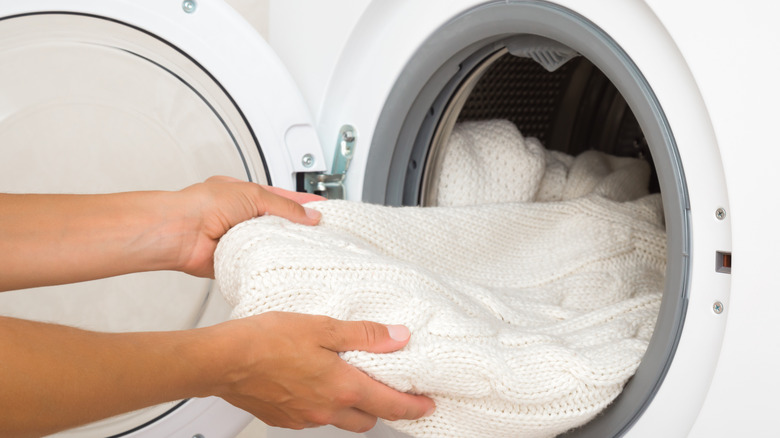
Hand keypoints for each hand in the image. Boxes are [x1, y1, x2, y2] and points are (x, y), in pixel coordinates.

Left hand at [174, 176, 323, 277]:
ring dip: (285, 244)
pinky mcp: (236, 259)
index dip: (305, 203)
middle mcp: (243, 217)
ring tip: (307, 246)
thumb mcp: (253, 194)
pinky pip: (260, 261)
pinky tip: (283, 260)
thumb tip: (309, 215)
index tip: (325, 209)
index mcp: (246, 195)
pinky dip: (270, 261)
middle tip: (322, 232)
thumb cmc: (203, 205)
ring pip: (272, 243)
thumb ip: (284, 206)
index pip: (283, 198)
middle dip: (299, 227)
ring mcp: (240, 239)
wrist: (180, 232)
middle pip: (280, 223)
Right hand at [208, 312, 435, 432]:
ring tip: (344, 380)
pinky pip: (312, 417)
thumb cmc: (266, 340)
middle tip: (385, 390)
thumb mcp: (323, 327)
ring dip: (349, 406)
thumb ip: (364, 335)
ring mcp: (303, 418)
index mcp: (342, 387)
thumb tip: (398, 337)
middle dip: (380, 408)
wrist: (222, 360)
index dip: (413, 407)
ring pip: (339, 419)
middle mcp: (326, 409)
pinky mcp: (283, 418)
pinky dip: (321, 404)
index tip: (426, 405)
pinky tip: (311, 382)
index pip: (390, 405)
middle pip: (367, 420)